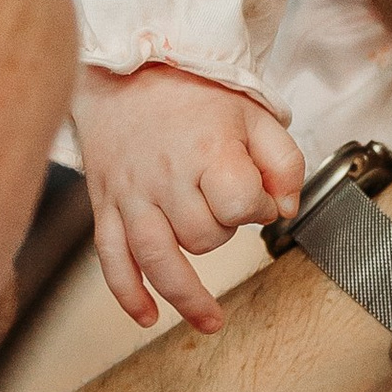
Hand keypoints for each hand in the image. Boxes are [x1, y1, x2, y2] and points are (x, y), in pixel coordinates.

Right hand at [74, 61, 304, 333]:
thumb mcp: (255, 113)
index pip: (240, 205)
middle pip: (202, 236)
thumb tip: (286, 210)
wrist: (126, 70)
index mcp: (206, 150)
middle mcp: (164, 177)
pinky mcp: (105, 205)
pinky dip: (127, 293)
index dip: (258, 209)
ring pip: (156, 259)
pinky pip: (111, 259)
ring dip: (184, 297)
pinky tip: (147, 315)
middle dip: (224, 232)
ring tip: (210, 322)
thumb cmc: (194, 94)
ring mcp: (130, 195)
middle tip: (225, 207)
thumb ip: (283, 161)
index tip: (258, 198)